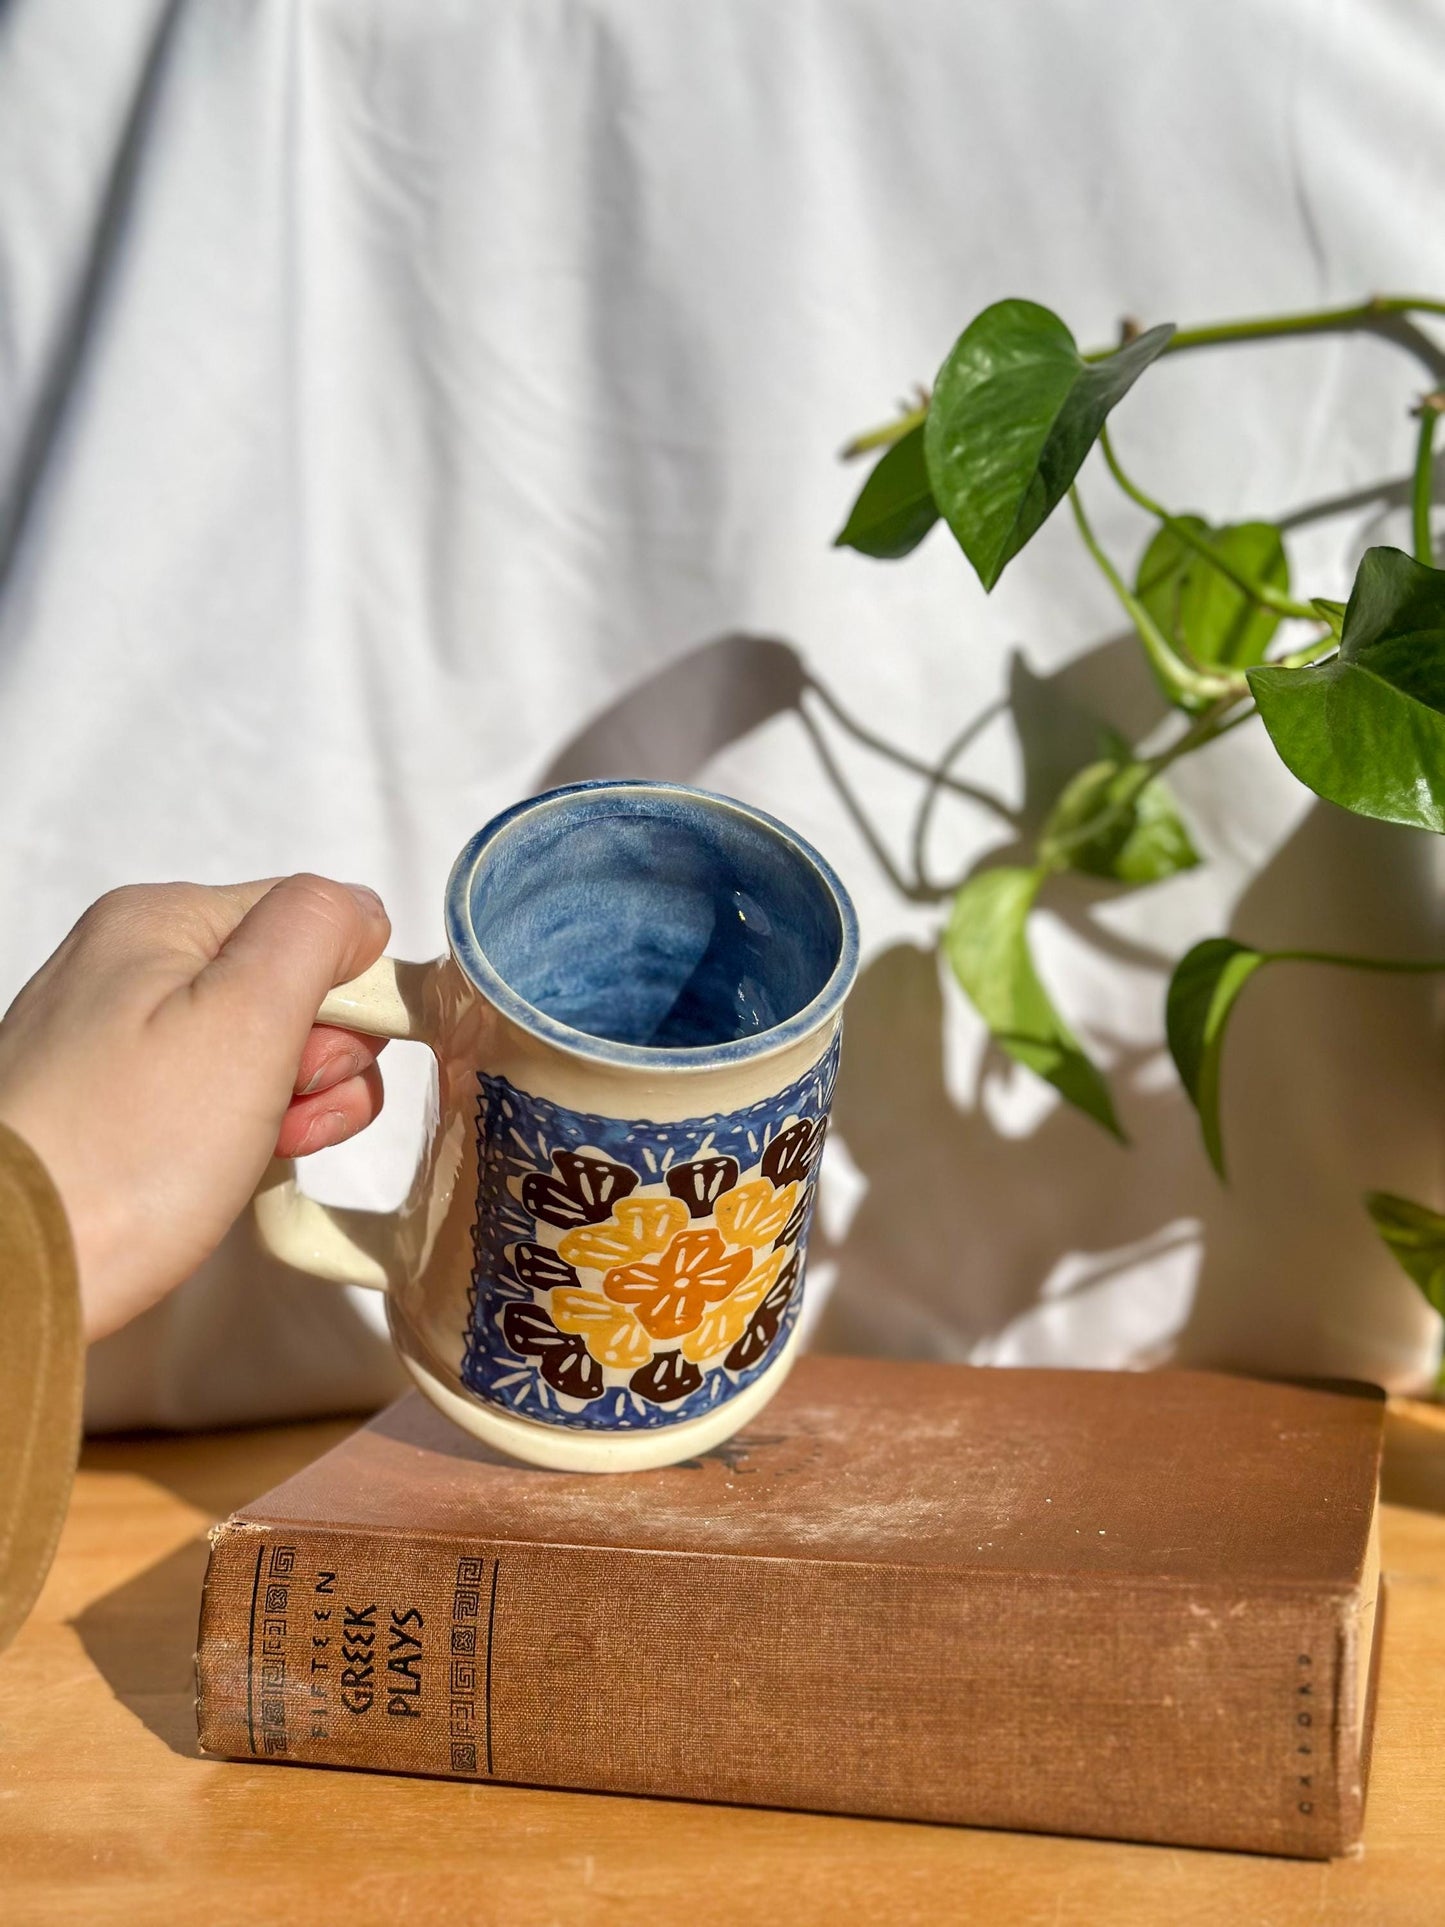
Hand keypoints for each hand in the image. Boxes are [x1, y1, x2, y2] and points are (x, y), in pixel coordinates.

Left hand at [0, 876, 391, 1340]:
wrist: (11, 1272)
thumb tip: (359, 910)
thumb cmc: (123, 1153)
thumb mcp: (245, 1016)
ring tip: (260, 1152)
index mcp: (162, 922)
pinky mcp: (118, 1104)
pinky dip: (246, 1134)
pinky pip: (218, 1098)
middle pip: (292, 986)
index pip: (312, 922)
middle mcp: (132, 966)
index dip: (347, 996)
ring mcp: (121, 1039)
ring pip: (264, 1049)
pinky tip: (231, 1171)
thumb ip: (315, 931)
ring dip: (293, 1104)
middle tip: (284, 1113)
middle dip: (322, 1059)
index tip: (319, 1065)